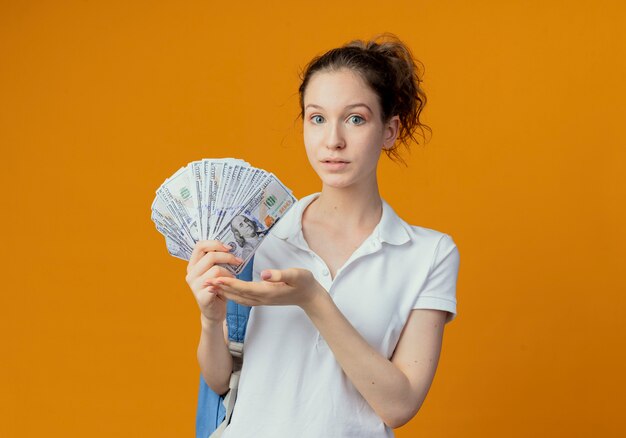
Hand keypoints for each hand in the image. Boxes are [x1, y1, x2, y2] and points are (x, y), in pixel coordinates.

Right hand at [185, 240, 242, 323]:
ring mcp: (195, 286)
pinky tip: (228, 287)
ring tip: (230, 279)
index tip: (228, 248)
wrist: (213, 311)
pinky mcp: (202, 296)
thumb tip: (230, 247)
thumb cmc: (216, 289)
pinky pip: (218, 283)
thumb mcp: (213, 271)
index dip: (215, 244)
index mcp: (193, 265)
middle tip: (238, 261)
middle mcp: (191, 274)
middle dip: (228, 257)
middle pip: (211, 256)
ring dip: (229, 273)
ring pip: (217, 270)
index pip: (200, 246)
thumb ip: (216, 260)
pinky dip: (227, 283)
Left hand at [206, 268, 325, 310]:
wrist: (309, 296)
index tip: (216, 278)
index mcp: (268, 291)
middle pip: (237, 294)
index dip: (230, 283)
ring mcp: (262, 300)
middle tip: (205, 282)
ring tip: (211, 286)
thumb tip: (264, 274)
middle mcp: (262, 298)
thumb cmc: (304, 283)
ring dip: (224, 292)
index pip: (245, 287)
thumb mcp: (296, 275)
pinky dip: (232, 294)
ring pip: (238, 297)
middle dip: (221, 288)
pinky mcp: (262, 299)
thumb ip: (280, 274)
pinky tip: (226, 290)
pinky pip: (243, 298)